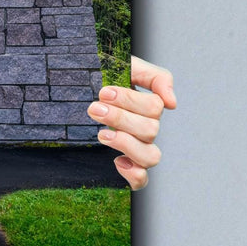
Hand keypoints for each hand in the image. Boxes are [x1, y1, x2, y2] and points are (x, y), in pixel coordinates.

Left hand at [89, 56, 175, 190]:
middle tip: (94, 108)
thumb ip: (155, 77)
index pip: (154, 107)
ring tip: (102, 134)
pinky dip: (134, 175)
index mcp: (148, 106)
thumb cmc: (102, 75)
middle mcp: (146, 129)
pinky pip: (141, 180)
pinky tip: (117, 162)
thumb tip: (172, 103)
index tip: (104, 92)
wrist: (74, 88)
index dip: (129, 100)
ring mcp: (136, 148)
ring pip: (150, 156)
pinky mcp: (125, 165)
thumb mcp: (128, 65)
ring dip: (126, 144)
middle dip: (120, 118)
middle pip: (150, 130)